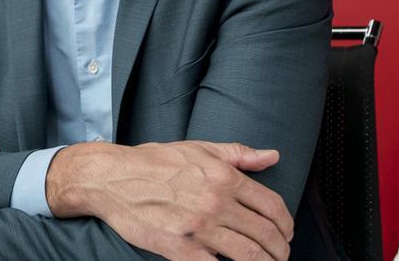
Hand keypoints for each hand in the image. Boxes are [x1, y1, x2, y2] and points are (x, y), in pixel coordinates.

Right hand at [46, 141, 292, 260]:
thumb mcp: (198, 149)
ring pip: (249, 255)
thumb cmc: (154, 162)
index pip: (272, 205)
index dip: (286, 224)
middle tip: (281, 255)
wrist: (112, 178)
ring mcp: (199, 228)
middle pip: (266, 234)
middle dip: (280, 249)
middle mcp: (215, 202)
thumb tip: (272, 156)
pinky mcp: (180, 249)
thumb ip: (237, 154)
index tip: (286, 233)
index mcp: (223, 177)